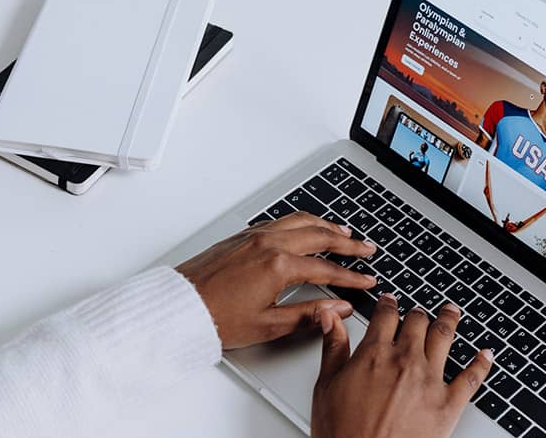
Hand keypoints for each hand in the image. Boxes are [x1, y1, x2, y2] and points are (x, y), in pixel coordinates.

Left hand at [176, 212, 377, 349]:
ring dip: (326, 225)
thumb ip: (308, 314)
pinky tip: (306, 226)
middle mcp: (269, 244)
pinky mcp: (242, 236)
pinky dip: (302, 221)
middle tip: (366, 249)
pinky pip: (281, 220)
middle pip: (320, 236)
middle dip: (347, 243)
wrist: (178, 307)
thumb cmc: (215, 318)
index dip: (351, 277)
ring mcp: (255, 236)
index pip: (326, 269)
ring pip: (301, 221)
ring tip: (344, 232)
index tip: (366, 281)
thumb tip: (337, 309)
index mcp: (278, 266)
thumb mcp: (268, 326)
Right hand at [312, 295, 493, 437]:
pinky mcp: (448, 404)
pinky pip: (472, 377)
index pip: (386, 315)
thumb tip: (330, 318)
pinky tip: (486, 354)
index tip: (390, 302)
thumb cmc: (343, 434)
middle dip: (418, 314)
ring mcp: (429, 381)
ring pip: (445, 338)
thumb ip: (333, 348)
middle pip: (418, 322)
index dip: (389, 305)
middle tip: (420, 312)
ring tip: (452, 312)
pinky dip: (482, 363)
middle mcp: (405, 361)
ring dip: (450, 321)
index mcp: (374, 353)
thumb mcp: (326, 387)